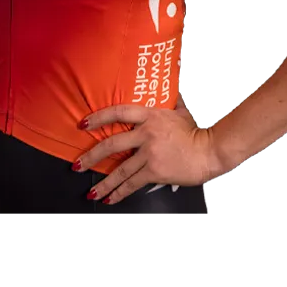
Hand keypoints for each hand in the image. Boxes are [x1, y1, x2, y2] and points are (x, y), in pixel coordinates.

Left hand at [74, 100, 219, 204]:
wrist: (209, 151)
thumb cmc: (195, 133)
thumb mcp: (179, 111)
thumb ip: (168, 101)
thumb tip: (165, 88)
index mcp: (150, 115)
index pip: (118, 112)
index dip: (99, 117)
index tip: (84, 124)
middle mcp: (146, 133)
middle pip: (112, 144)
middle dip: (91, 156)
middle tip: (78, 164)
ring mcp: (150, 153)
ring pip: (120, 169)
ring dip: (103, 182)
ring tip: (91, 191)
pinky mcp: (155, 170)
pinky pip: (133, 183)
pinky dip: (120, 192)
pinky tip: (110, 198)